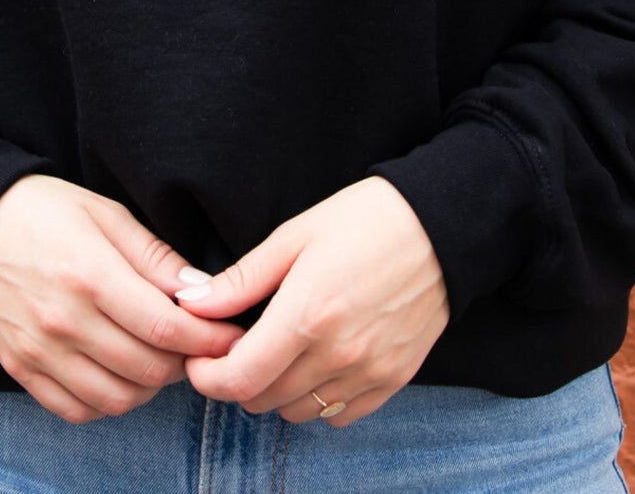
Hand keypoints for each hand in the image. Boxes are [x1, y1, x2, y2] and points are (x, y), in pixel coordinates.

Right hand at [0, 174, 246, 424]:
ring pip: (116, 399)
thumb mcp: (105, 213)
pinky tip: (120, 373)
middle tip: (199, 344)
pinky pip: (77, 409)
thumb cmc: (44, 211)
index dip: (208, 338)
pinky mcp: (21, 369)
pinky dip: (108, 402)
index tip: (232, 335)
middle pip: (147, 369)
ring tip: (160, 357)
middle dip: (186, 363)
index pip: (165, 327)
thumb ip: (154, 256)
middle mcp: (64, 321)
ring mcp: (39, 351)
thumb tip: (204, 290)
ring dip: (150, 387)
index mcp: (89, 274)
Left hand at [174, 177, 449, 427]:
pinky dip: (317, 400)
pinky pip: (338, 416)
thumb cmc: (365, 220)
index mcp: (307, 315)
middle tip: (239, 344)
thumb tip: (192, 304)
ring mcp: (369, 373)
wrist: (442, 226)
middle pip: (263, 400)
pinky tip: (316, 362)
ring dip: (277, 391)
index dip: (207, 378)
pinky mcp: (393, 380)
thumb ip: (241, 279)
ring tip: (279, 350)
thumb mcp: (294, 236)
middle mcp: (339, 354)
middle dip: (238, 378)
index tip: (200, 358)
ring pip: (298, 413)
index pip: (239, 380)